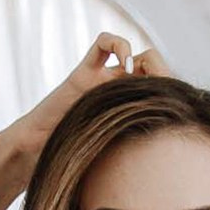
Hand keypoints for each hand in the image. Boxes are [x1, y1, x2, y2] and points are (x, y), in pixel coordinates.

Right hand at [3, 34, 161, 163]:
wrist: (38, 154)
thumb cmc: (75, 163)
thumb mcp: (118, 158)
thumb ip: (139, 153)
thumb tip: (170, 165)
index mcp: (130, 113)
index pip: (160, 88)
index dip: (170, 88)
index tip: (171, 101)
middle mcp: (117, 94)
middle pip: (151, 65)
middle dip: (159, 72)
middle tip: (156, 88)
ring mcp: (101, 80)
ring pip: (131, 52)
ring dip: (141, 59)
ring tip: (137, 76)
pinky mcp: (84, 72)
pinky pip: (104, 44)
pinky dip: (119, 45)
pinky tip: (126, 64)